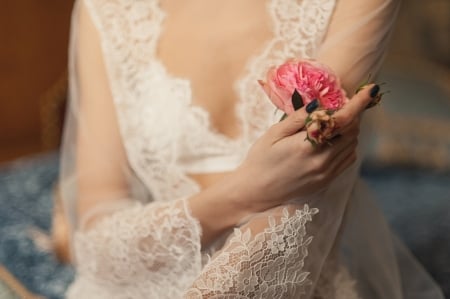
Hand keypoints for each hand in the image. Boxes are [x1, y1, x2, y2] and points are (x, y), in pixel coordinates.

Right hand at [232, 84, 376, 213]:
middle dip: (351, 115)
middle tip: (340, 105)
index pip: (342, 120)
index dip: (359, 103)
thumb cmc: (260, 160)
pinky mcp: (327, 181)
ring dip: (349, 130)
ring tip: (332, 123)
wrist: (256, 193)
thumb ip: (298, 118)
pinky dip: (346, 145)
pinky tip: (331, 140)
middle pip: (352, 131)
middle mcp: (322, 161)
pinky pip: (347, 159)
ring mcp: (326, 173)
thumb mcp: (273, 134)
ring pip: (352, 145)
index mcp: (307, 146)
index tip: (371, 89)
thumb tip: (319, 103)